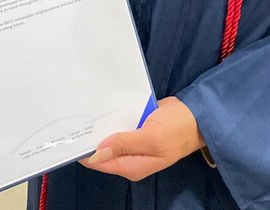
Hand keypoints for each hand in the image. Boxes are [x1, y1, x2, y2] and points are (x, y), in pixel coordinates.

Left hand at [80, 97, 203, 181]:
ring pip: (110, 134)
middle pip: (102, 149)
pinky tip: (103, 103)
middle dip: (91, 136)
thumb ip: (124, 144)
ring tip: (85, 107)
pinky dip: (113, 115)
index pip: (99, 162)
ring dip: (101, 124)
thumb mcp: (152, 138)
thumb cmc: (176, 130)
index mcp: (131, 166)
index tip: (71, 135)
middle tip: (75, 115)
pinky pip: (119, 123)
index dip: (85, 151)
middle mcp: (130, 157)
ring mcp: (133, 142)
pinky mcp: (137, 127)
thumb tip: (96, 154)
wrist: (198, 115)